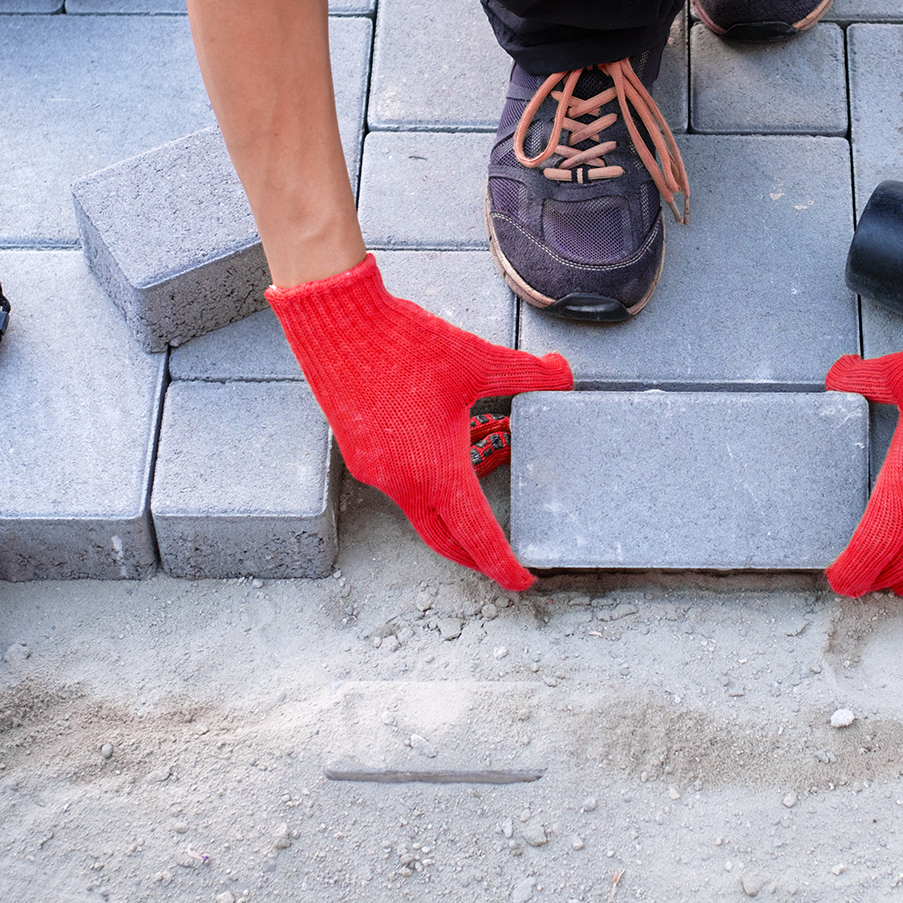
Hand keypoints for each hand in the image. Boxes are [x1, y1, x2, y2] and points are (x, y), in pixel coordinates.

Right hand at [267, 256, 571, 588]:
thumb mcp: (479, 361)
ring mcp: (374, 471)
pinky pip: (402, 480)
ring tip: (491, 451)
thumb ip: (530, 376)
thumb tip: (564, 376)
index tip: (523, 581)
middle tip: (502, 559)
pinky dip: (431, 472)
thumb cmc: (406, 343)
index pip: (478, 535)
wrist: (338, 321)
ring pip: (424, 503)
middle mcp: (401, 482)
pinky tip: (451, 435)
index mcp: (436, 471)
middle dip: (476, 552)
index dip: (503, 563)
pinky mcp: (359, 452)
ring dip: (456, 496)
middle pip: (445, 537)